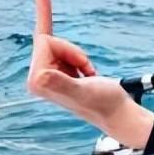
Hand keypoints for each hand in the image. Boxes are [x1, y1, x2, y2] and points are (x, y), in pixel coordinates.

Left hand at [27, 0, 129, 131]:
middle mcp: (37, 80)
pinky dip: (78, 58)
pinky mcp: (55, 76)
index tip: (82, 61)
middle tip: (85, 69)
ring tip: (87, 74)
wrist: (116, 112)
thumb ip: (60, 84)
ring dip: (78, 56)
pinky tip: (86, 73)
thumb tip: (41, 76)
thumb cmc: (103, 102)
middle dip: (72, 51)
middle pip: (48, 43)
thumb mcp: (83, 91)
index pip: (44, 42)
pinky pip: (60, 51)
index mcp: (38, 81)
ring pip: (57, 46)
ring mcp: (46, 78)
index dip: (67, 47)